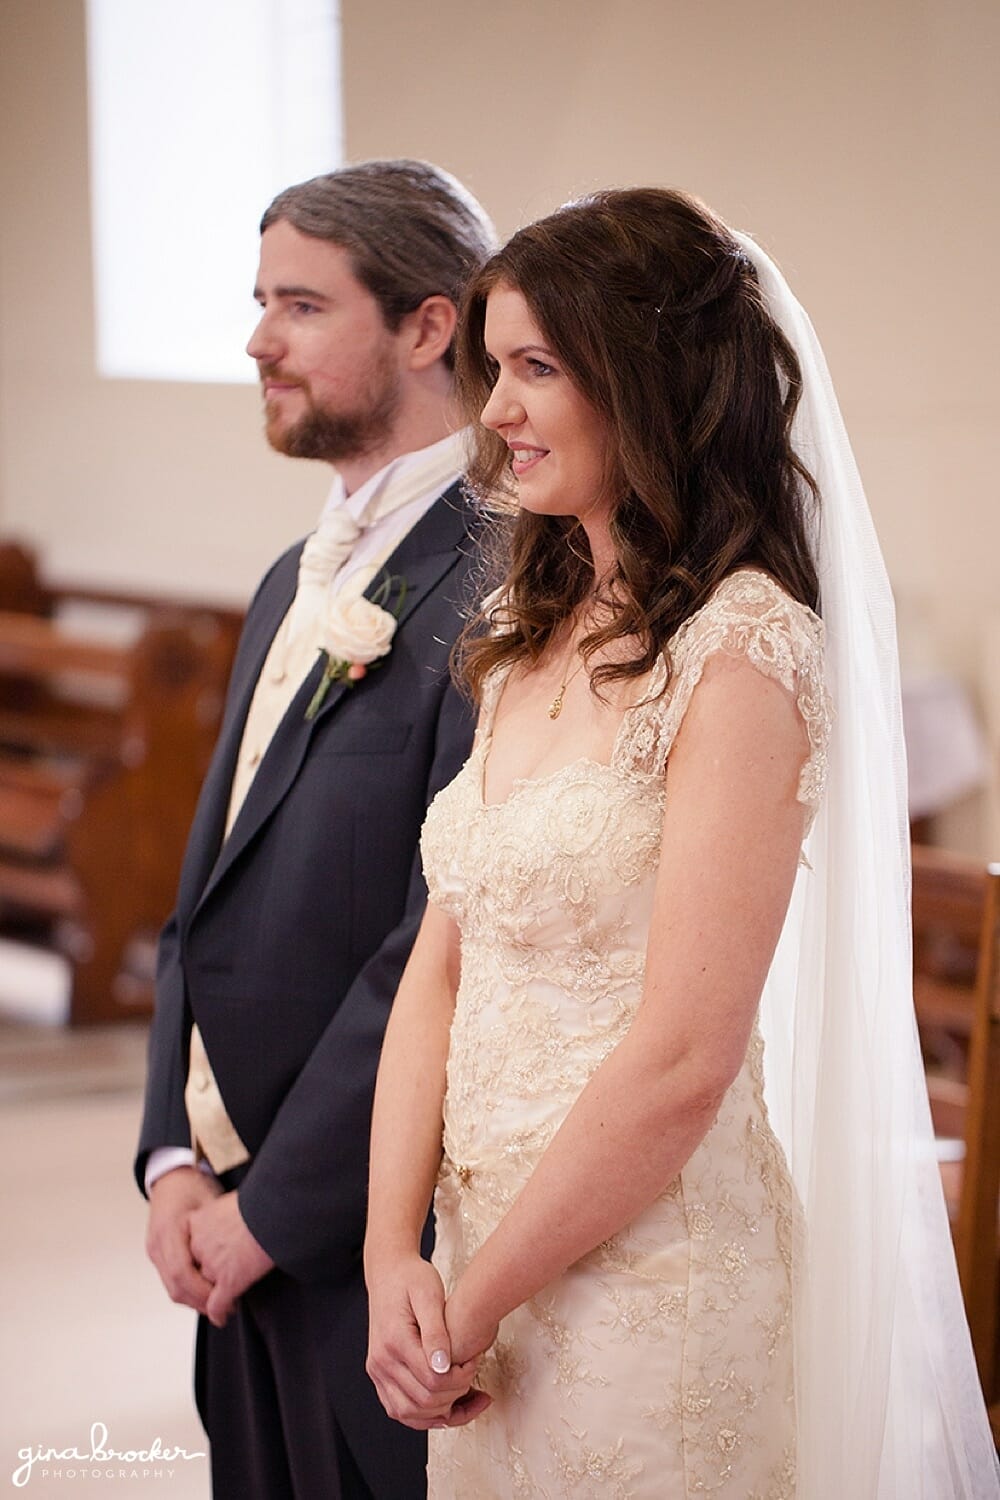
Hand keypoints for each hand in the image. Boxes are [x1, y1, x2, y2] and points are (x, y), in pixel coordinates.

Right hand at [146, 1166, 221, 1314]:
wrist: (171, 1176)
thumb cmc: (192, 1184)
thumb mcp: (210, 1202)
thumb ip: (218, 1230)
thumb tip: (242, 1252)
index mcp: (169, 1232)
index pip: (182, 1274)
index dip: (202, 1292)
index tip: (223, 1301)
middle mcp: (157, 1244)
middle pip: (175, 1287)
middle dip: (200, 1303)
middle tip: (224, 1311)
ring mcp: (154, 1250)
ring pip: (171, 1287)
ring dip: (194, 1300)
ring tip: (218, 1304)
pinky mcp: (157, 1253)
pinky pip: (170, 1279)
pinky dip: (187, 1289)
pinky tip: (206, 1292)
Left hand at [188, 1191, 274, 1327]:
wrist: (274, 1210)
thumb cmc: (261, 1200)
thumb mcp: (232, 1200)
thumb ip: (224, 1214)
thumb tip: (233, 1218)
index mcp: (197, 1222)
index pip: (191, 1248)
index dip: (201, 1259)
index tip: (210, 1264)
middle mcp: (198, 1245)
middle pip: (197, 1268)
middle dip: (206, 1279)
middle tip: (218, 1284)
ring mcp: (211, 1265)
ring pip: (205, 1289)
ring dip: (213, 1298)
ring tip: (226, 1301)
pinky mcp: (228, 1282)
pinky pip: (217, 1305)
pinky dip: (219, 1314)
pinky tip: (223, 1317)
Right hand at [366, 1253, 491, 1430]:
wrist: (388, 1273)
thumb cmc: (411, 1278)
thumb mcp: (429, 1293)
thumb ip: (436, 1331)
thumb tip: (445, 1367)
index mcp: (394, 1341)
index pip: (432, 1380)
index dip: (461, 1378)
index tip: (476, 1361)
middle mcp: (381, 1362)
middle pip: (423, 1400)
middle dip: (456, 1394)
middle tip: (474, 1373)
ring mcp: (378, 1372)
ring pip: (410, 1414)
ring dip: (442, 1413)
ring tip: (469, 1398)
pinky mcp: (380, 1376)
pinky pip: (401, 1410)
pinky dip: (425, 1416)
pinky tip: (448, 1406)